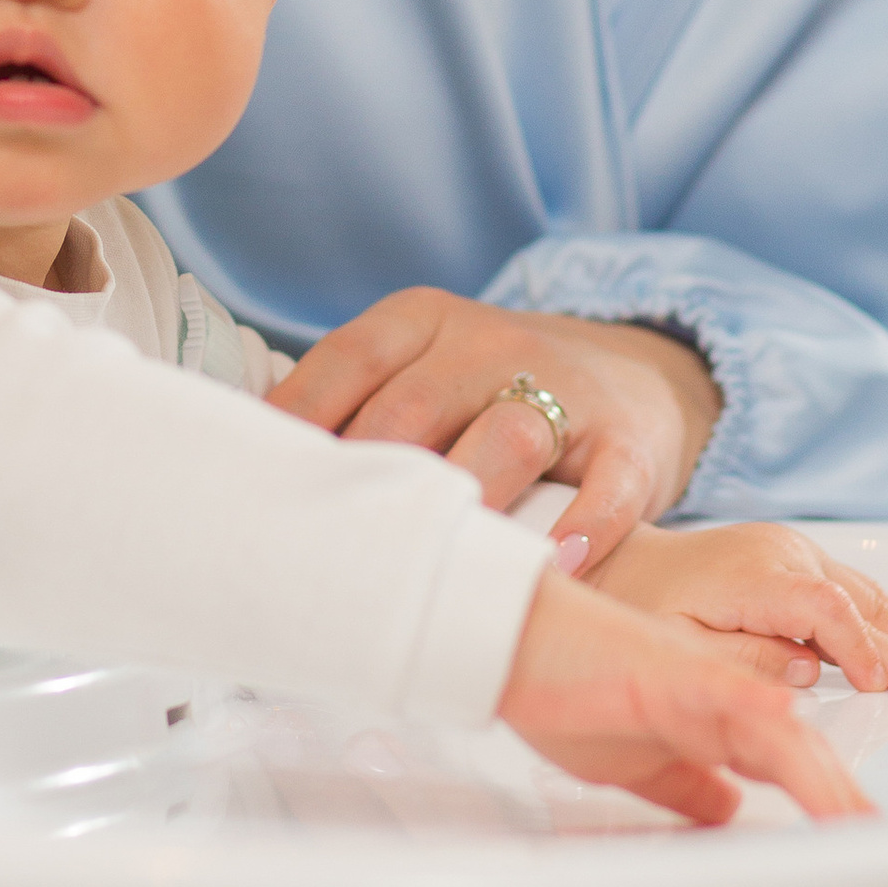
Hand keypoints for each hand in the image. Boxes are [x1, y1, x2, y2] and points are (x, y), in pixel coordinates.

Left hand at [269, 287, 718, 568]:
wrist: (635, 376)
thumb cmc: (488, 398)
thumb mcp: (422, 374)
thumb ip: (353, 413)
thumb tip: (252, 486)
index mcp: (420, 321)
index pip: (346, 361)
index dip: (297, 420)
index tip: (255, 485)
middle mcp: (489, 341)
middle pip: (415, 406)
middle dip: (368, 478)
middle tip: (325, 554)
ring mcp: (566, 386)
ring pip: (509, 434)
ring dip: (468, 497)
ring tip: (431, 564)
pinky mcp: (630, 441)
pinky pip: (609, 485)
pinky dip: (586, 527)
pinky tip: (556, 566)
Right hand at [497, 568, 871, 827]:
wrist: (519, 634)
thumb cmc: (563, 688)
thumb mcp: (633, 760)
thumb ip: (685, 781)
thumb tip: (726, 807)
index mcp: (714, 722)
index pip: (785, 763)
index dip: (826, 797)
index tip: (858, 834)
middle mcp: (720, 698)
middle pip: (794, 750)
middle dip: (838, 797)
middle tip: (877, 839)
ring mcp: (700, 680)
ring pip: (773, 726)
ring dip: (814, 772)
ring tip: (850, 814)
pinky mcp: (669, 668)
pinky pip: (720, 687)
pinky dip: (754, 704)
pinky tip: (786, 717)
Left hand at [591, 522, 887, 695]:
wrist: (622, 562)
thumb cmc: (643, 609)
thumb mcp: (675, 643)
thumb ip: (742, 657)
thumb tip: (806, 669)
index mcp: (753, 573)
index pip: (823, 609)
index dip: (858, 648)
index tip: (881, 685)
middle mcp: (784, 555)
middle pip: (861, 603)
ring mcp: (797, 553)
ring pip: (869, 597)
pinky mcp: (802, 561)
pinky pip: (857, 594)